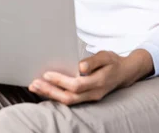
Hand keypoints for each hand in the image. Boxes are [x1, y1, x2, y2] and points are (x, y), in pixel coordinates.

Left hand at [28, 50, 152, 104]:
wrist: (124, 73)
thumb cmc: (113, 62)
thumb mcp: (105, 56)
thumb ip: (93, 61)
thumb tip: (80, 66)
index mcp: (98, 82)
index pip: (76, 85)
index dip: (61, 81)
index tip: (47, 74)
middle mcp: (94, 93)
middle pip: (69, 97)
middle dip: (50, 91)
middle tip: (34, 84)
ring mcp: (90, 98)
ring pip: (68, 101)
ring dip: (50, 95)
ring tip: (35, 87)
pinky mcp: (86, 98)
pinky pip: (70, 100)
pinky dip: (56, 95)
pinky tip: (45, 90)